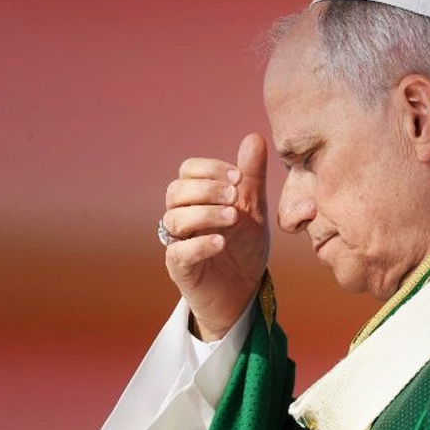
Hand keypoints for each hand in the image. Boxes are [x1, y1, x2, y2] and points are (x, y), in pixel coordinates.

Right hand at [162, 133, 269, 340]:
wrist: (245, 291)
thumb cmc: (244, 247)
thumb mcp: (254, 208)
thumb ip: (252, 176)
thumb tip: (254, 137)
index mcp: (197, 199)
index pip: (188, 171)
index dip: (209, 169)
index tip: (239, 177)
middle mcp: (183, 218)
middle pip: (176, 192)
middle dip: (205, 189)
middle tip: (234, 196)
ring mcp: (179, 244)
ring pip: (174, 220)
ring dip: (204, 214)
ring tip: (233, 218)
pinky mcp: (182, 270)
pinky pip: (178, 253)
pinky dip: (199, 244)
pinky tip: (221, 242)